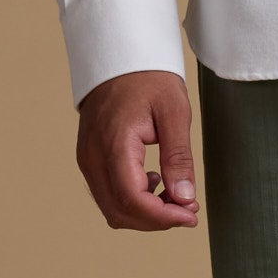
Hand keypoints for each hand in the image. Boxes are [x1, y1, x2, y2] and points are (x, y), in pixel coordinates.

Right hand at [75, 70, 198, 229]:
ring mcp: (86, 160)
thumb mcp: (174, 113)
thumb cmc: (149, 79)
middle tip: (188, 208)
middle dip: (156, 220)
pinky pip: (107, 194)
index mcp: (113, 144)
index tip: (191, 215)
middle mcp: (92, 157)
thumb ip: (178, 158)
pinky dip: (132, 201)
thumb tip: (185, 198)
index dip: (163, 217)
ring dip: (145, 213)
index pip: (132, 200)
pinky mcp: (88, 159)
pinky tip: (154, 183)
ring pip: (112, 209)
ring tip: (175, 195)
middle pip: (120, 212)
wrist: (120, 57)